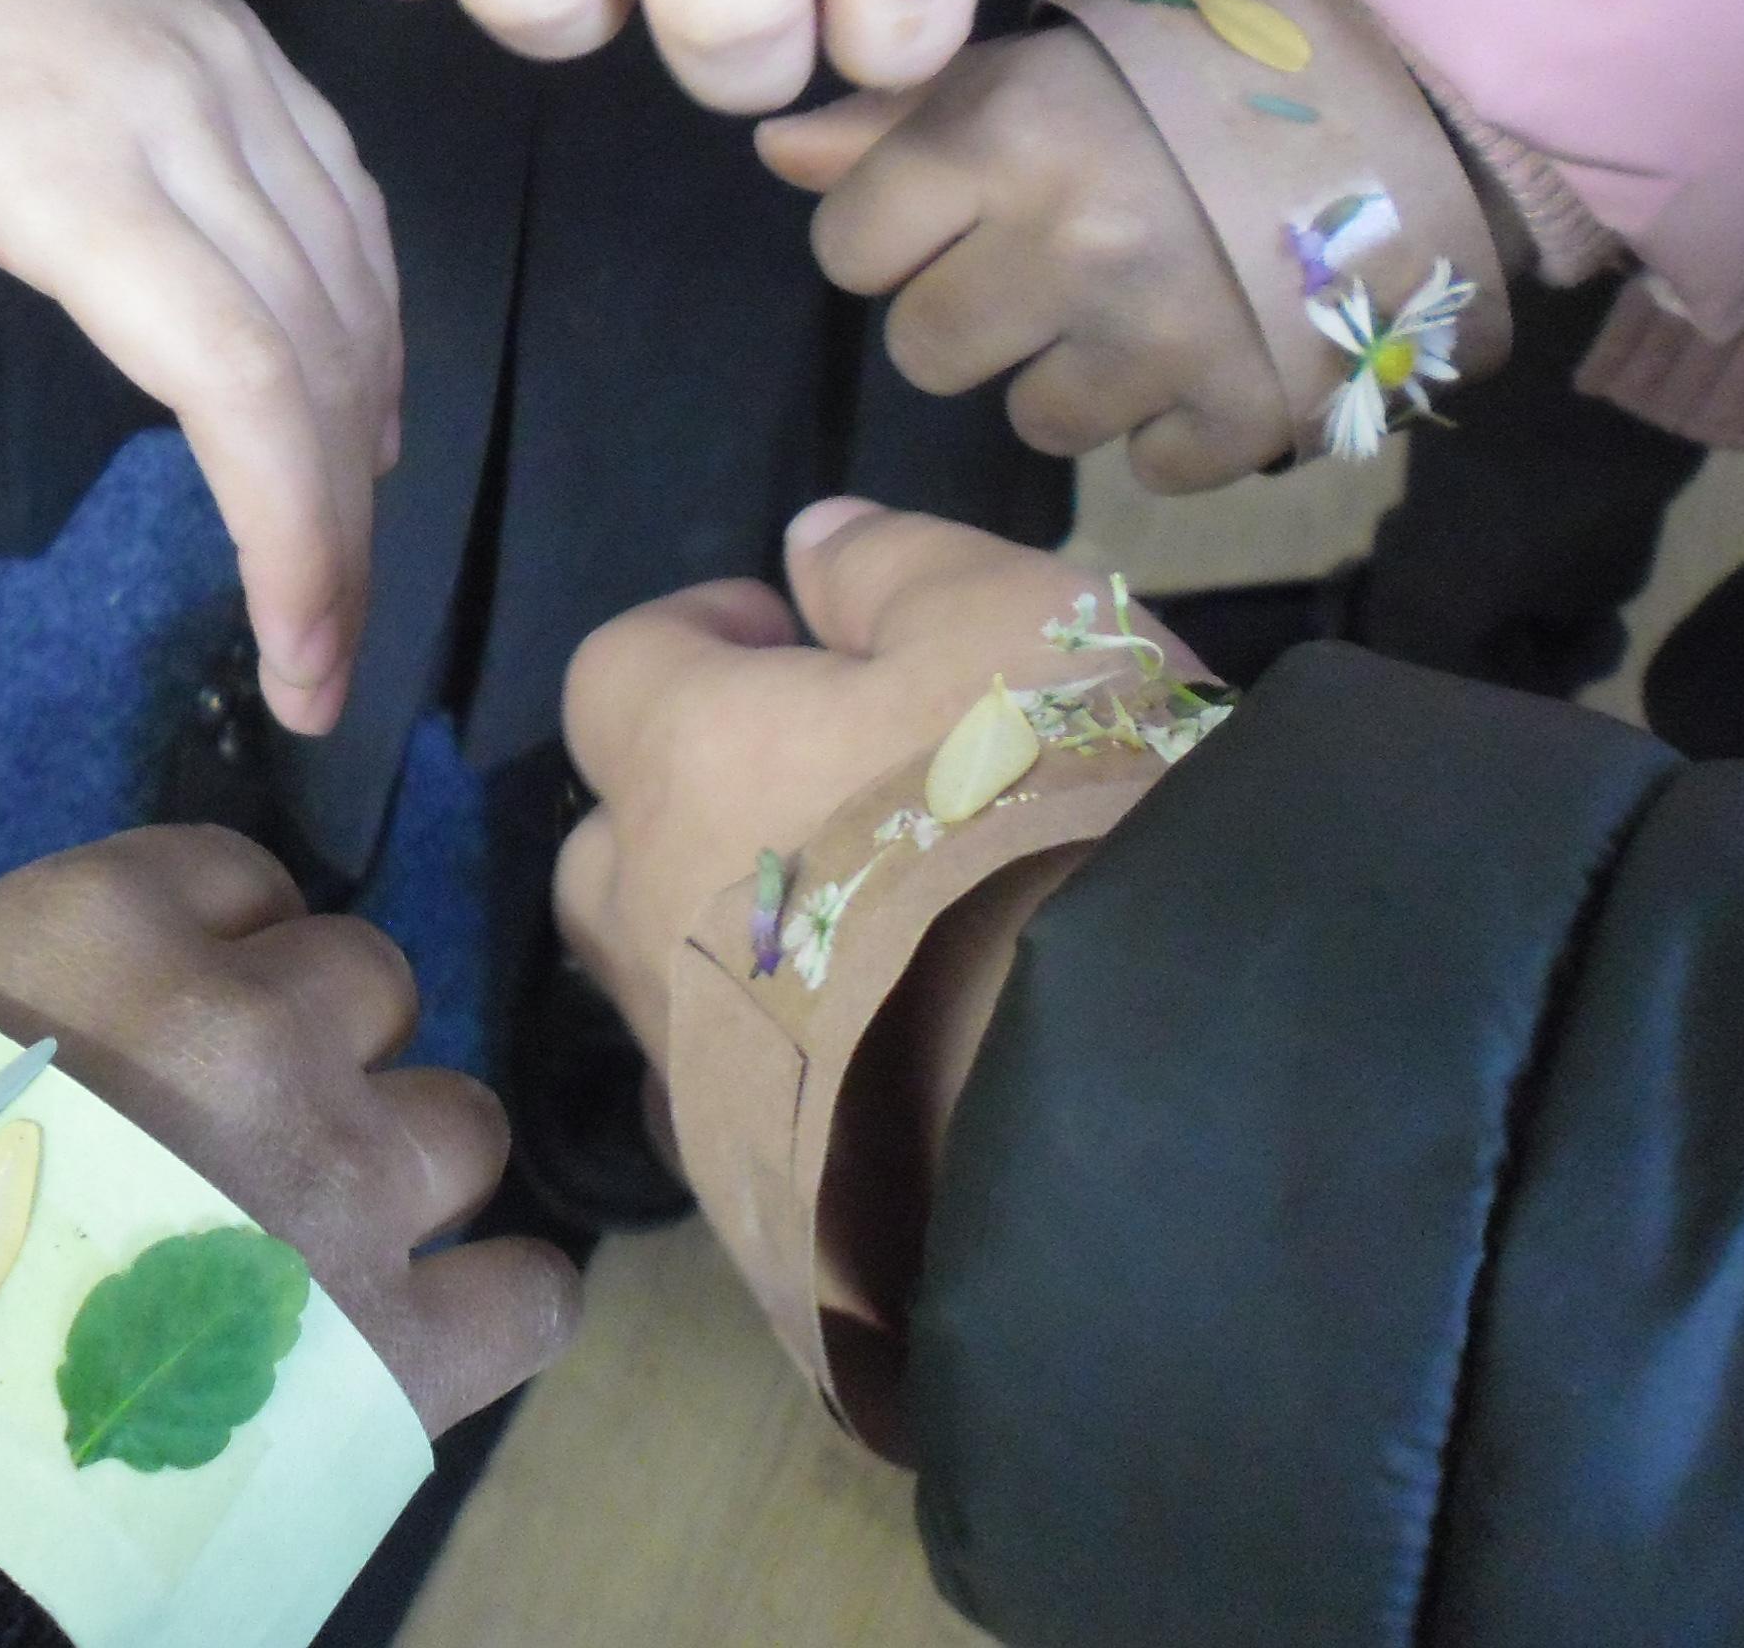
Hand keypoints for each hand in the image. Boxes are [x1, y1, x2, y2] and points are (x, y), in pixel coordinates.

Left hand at [0, 0, 395, 732]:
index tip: (298, 667)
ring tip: (332, 571)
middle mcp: (188, 120)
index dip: (295, 537)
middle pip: (323, 355)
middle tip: (318, 670)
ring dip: (367, 441)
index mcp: (64, 170)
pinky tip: (355, 407)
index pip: (241, 378)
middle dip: (339, 534)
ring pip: (359, 283)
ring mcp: (238, 73)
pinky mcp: (252, 49)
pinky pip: (353, 205)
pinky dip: (376, 324)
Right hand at [0, 825, 580, 1434]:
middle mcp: (242, 1025)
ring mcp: (337, 1179)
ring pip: (462, 1120)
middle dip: (323, 1054)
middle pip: (367, 979)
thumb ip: (67, 994)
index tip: (193, 1020)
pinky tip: (432, 1326)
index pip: (242, 877)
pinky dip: (493, 1309)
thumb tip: (155, 999)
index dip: (231, 953)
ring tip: (316, 1244)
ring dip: (403, 1172)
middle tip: (242, 1143)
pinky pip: (528, 1293)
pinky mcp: (398, 1341)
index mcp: (102, 927)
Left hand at [556, 504, 1186, 1143]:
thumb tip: (807, 545)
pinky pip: (734, 1114)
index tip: (793, 640)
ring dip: (732, 943)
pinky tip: (881, 1065)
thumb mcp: (1014, 624)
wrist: (1132, 1095)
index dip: (697, 638)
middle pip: (611, 842)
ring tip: (866, 933)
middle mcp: (650, 919)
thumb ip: (897, 567)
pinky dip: (783, 1074)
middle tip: (823, 792)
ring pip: (667, 986)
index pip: (615, 670)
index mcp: (688, 763)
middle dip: (688, 800)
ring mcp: (693, 1075)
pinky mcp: (753, 1197)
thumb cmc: (1055, 816)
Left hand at [759, 30, 1281, 489]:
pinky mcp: (1248, 408)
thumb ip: (897, 122)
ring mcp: (1158, 337)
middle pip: (927, 354)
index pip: (850, 247)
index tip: (949, 218)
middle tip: (1050, 268)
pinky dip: (1176, 427)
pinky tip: (1209, 349)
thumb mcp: (1030, 69)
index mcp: (1002, 139)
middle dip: (975, 318)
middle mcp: (1067, 244)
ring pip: (1038, 422)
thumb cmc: (1177, 75)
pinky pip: (1153, 470)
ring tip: (1139, 303)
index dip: (890, 240)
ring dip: (1076, 378)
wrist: (1388, 89)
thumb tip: (774, 151)